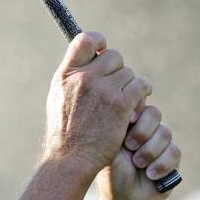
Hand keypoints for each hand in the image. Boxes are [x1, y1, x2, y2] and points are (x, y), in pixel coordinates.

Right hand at [42, 32, 151, 173]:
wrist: (70, 159)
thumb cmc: (64, 134)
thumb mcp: (58, 99)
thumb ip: (72, 78)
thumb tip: (91, 59)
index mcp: (65, 75)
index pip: (85, 40)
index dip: (99, 41)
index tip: (102, 51)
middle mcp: (83, 78)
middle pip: (113, 56)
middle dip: (117, 70)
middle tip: (115, 88)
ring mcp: (102, 90)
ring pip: (129, 73)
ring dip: (130, 86)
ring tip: (123, 103)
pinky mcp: (120, 104)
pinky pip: (141, 86)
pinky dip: (141, 94)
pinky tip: (134, 107)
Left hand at [96, 104, 181, 199]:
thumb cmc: (111, 174)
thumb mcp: (109, 148)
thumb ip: (117, 127)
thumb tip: (127, 110)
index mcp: (128, 124)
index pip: (138, 104)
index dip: (135, 112)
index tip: (127, 122)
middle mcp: (145, 130)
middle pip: (154, 114)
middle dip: (142, 132)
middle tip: (130, 147)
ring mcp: (160, 143)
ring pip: (165, 133)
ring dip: (149, 151)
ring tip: (138, 164)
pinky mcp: (172, 157)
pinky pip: (174, 152)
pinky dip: (160, 165)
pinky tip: (150, 175)